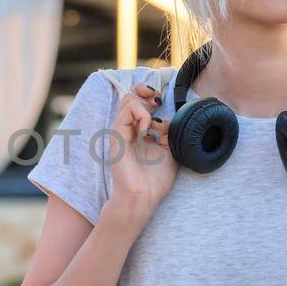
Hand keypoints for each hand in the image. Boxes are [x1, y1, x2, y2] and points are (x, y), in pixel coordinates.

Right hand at [105, 81, 175, 221]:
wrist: (144, 195)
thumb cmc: (155, 179)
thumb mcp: (170, 149)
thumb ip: (168, 131)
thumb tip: (167, 117)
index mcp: (139, 131)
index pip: (137, 101)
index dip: (148, 94)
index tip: (160, 100)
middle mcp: (128, 129)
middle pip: (129, 94)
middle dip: (144, 90)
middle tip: (156, 100)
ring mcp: (120, 131)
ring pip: (127, 99)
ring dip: (144, 106)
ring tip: (151, 124)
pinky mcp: (116, 135)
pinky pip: (126, 112)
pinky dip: (141, 115)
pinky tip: (146, 131)